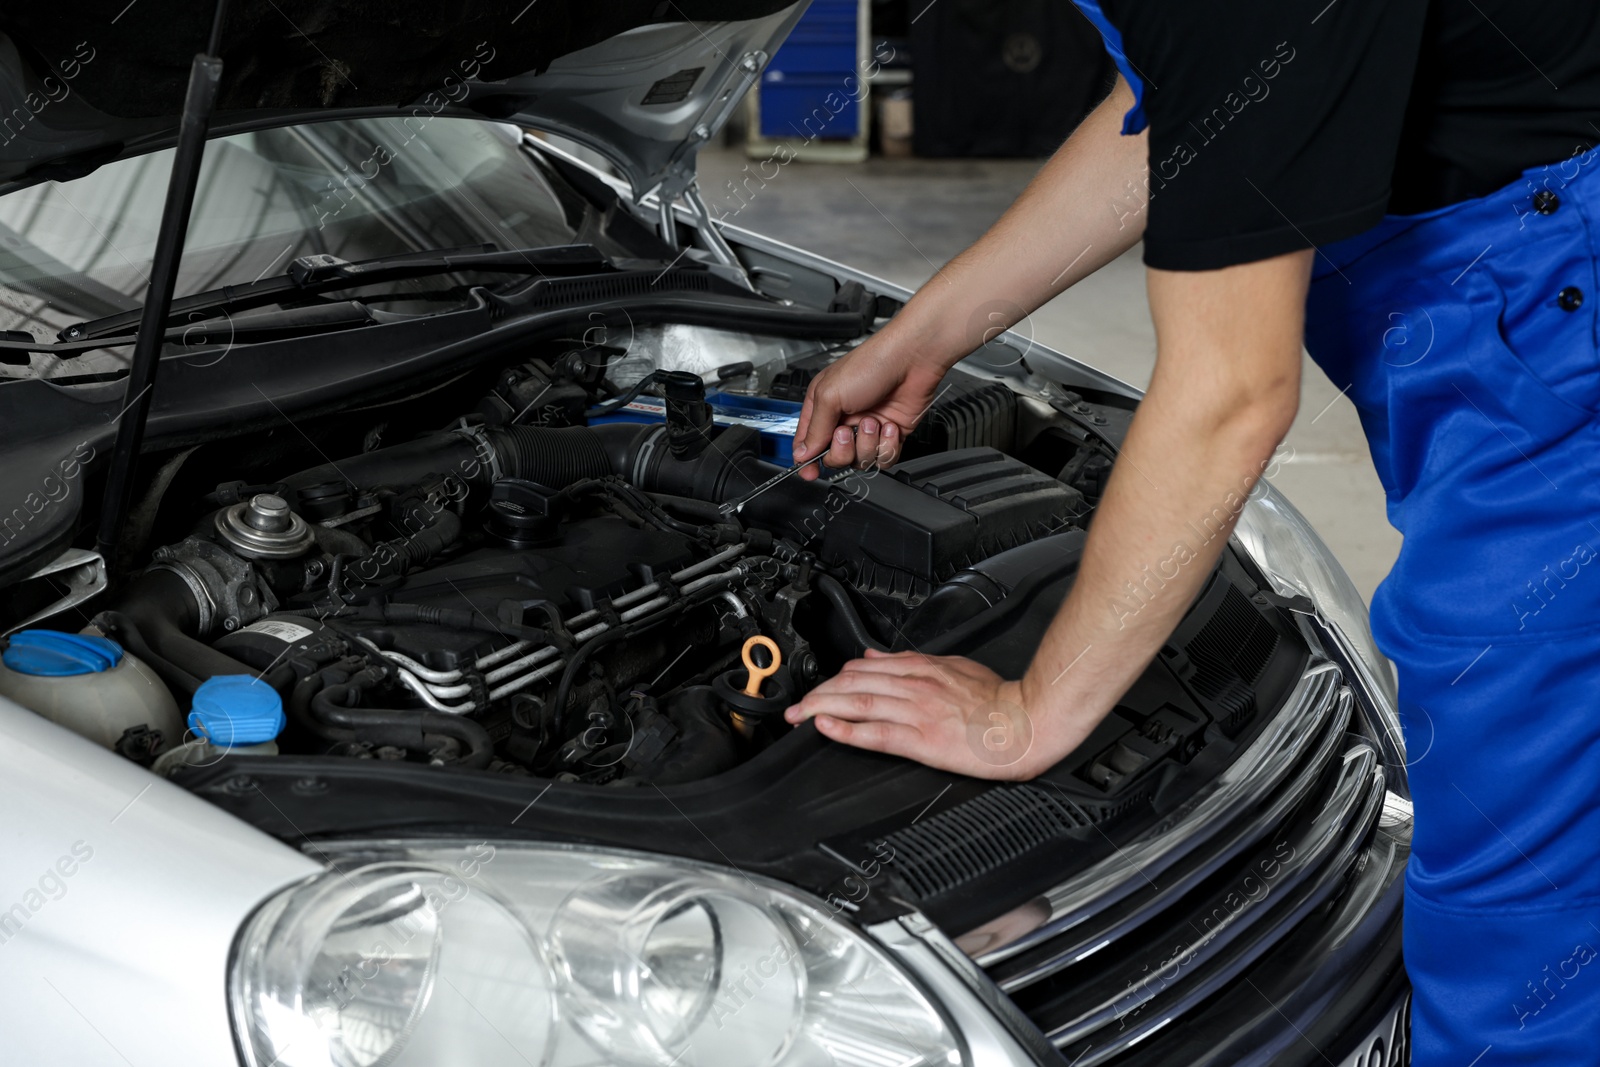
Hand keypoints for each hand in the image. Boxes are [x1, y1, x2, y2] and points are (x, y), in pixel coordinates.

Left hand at [784, 649, 1049, 779]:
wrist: (1024, 724)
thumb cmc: (997, 700)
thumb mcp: (953, 665)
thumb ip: (913, 661)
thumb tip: (876, 656)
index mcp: (922, 668)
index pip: (864, 668)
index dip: (834, 679)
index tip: (818, 688)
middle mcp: (914, 686)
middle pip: (852, 686)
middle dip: (817, 694)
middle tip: (794, 707)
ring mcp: (916, 712)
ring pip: (857, 705)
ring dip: (821, 709)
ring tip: (798, 716)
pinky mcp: (922, 739)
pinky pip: (876, 733)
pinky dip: (846, 730)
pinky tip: (826, 728)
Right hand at [793, 334, 946, 478]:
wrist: (912, 360)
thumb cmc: (871, 364)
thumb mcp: (830, 395)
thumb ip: (815, 429)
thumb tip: (802, 453)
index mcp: (823, 406)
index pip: (808, 441)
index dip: (807, 459)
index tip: (808, 472)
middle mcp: (844, 418)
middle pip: (834, 457)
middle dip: (842, 450)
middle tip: (847, 430)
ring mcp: (868, 429)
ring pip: (860, 460)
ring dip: (867, 444)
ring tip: (874, 421)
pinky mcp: (890, 435)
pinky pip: (883, 458)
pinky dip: (887, 446)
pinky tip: (889, 426)